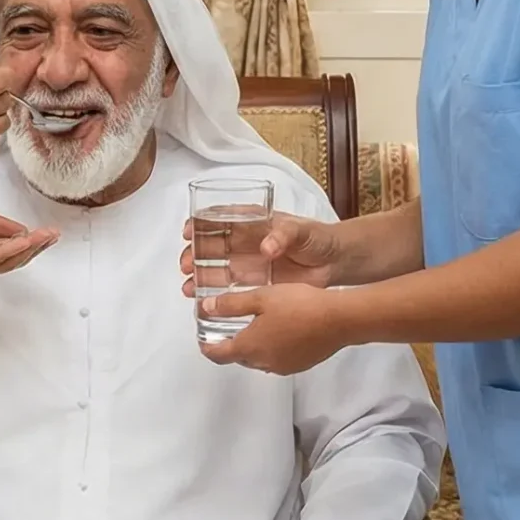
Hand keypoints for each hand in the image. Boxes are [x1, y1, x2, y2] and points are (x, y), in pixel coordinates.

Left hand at [0, 198, 59, 279]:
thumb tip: (21, 229)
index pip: (13, 248)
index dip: (32, 241)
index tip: (50, 232)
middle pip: (13, 259)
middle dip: (35, 248)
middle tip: (52, 236)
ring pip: (3, 262)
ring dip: (25, 251)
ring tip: (42, 239)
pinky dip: (5, 252)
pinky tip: (19, 242)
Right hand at [181, 211, 341, 294]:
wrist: (334, 263)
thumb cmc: (317, 239)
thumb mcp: (301, 231)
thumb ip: (284, 236)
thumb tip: (266, 247)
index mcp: (252, 222)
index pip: (219, 219)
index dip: (200, 223)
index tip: (188, 231)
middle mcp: (244, 242)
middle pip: (210, 246)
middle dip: (193, 254)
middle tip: (186, 265)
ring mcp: (247, 263)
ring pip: (214, 268)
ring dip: (198, 276)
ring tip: (188, 288)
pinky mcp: (253, 284)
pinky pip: (228, 288)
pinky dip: (213, 293)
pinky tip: (201, 300)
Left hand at [198, 283, 348, 374]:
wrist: (339, 319)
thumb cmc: (300, 305)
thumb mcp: (261, 297)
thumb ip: (231, 304)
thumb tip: (206, 308)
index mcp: (249, 347)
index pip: (218, 355)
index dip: (207, 347)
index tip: (202, 338)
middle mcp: (264, 363)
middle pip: (238, 357)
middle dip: (231, 344)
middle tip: (228, 326)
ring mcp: (283, 366)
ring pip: (259, 359)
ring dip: (253, 346)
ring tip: (255, 326)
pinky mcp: (301, 364)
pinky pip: (278, 359)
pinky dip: (272, 348)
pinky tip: (280, 330)